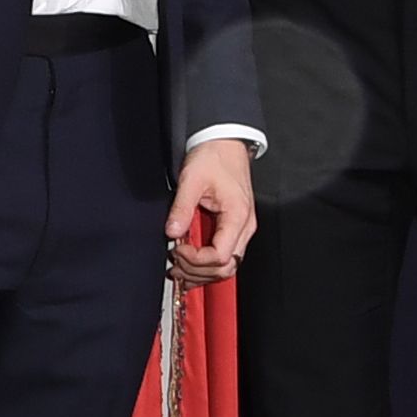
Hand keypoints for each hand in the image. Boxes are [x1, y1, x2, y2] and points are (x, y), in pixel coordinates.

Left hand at [165, 137, 256, 281]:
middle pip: (226, 267)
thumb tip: (172, 232)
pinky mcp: (233, 228)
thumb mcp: (192, 179)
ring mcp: (240, 229)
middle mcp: (244, 227)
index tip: (177, 249)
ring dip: (201, 272)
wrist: (225, 143)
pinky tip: (189, 267)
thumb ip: (182, 207)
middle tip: (174, 265)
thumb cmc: (214, 157)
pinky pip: (224, 255)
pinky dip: (206, 265)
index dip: (196, 260)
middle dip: (198, 272)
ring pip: (227, 266)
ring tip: (177, 268)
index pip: (221, 256)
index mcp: (237, 216)